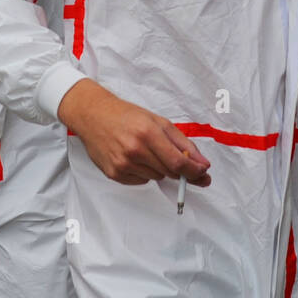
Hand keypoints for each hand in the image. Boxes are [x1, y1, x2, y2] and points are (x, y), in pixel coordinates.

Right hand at [58, 78, 211, 187]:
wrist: (93, 116)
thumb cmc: (126, 116)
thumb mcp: (158, 121)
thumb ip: (182, 143)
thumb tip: (202, 163)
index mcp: (148, 133)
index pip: (178, 162)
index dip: (194, 171)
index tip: (204, 173)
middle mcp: (135, 150)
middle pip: (169, 172)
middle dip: (180, 170)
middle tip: (183, 164)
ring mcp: (123, 164)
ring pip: (156, 177)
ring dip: (159, 168)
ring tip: (147, 151)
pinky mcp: (114, 174)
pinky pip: (141, 181)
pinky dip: (144, 173)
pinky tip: (135, 158)